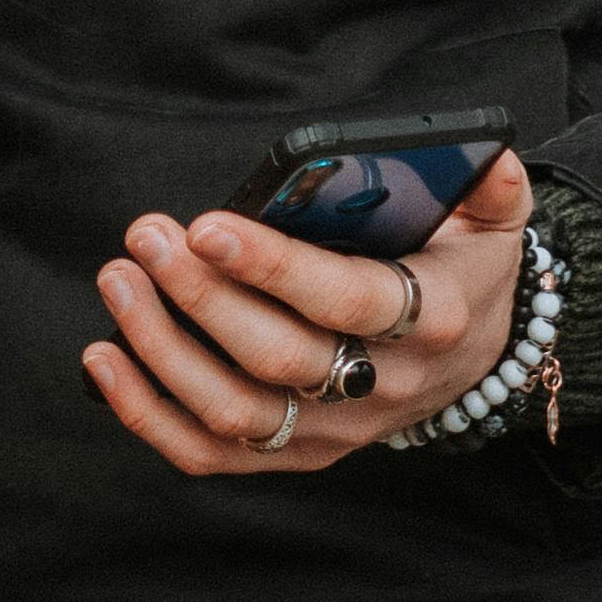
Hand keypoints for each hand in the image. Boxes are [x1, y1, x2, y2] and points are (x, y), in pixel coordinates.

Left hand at [84, 146, 532, 478]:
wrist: (479, 354)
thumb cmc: (470, 265)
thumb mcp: (498, 216)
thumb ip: (489, 178)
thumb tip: (477, 147)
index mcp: (434, 319)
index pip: (345, 300)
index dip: (272, 268)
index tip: (205, 225)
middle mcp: (384, 387)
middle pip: (278, 358)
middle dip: (200, 296)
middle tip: (145, 237)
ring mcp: (337, 431)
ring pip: (237, 412)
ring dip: (163, 351)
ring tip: (119, 281)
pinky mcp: (299, 453)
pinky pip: (214, 454)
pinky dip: (149, 416)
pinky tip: (104, 360)